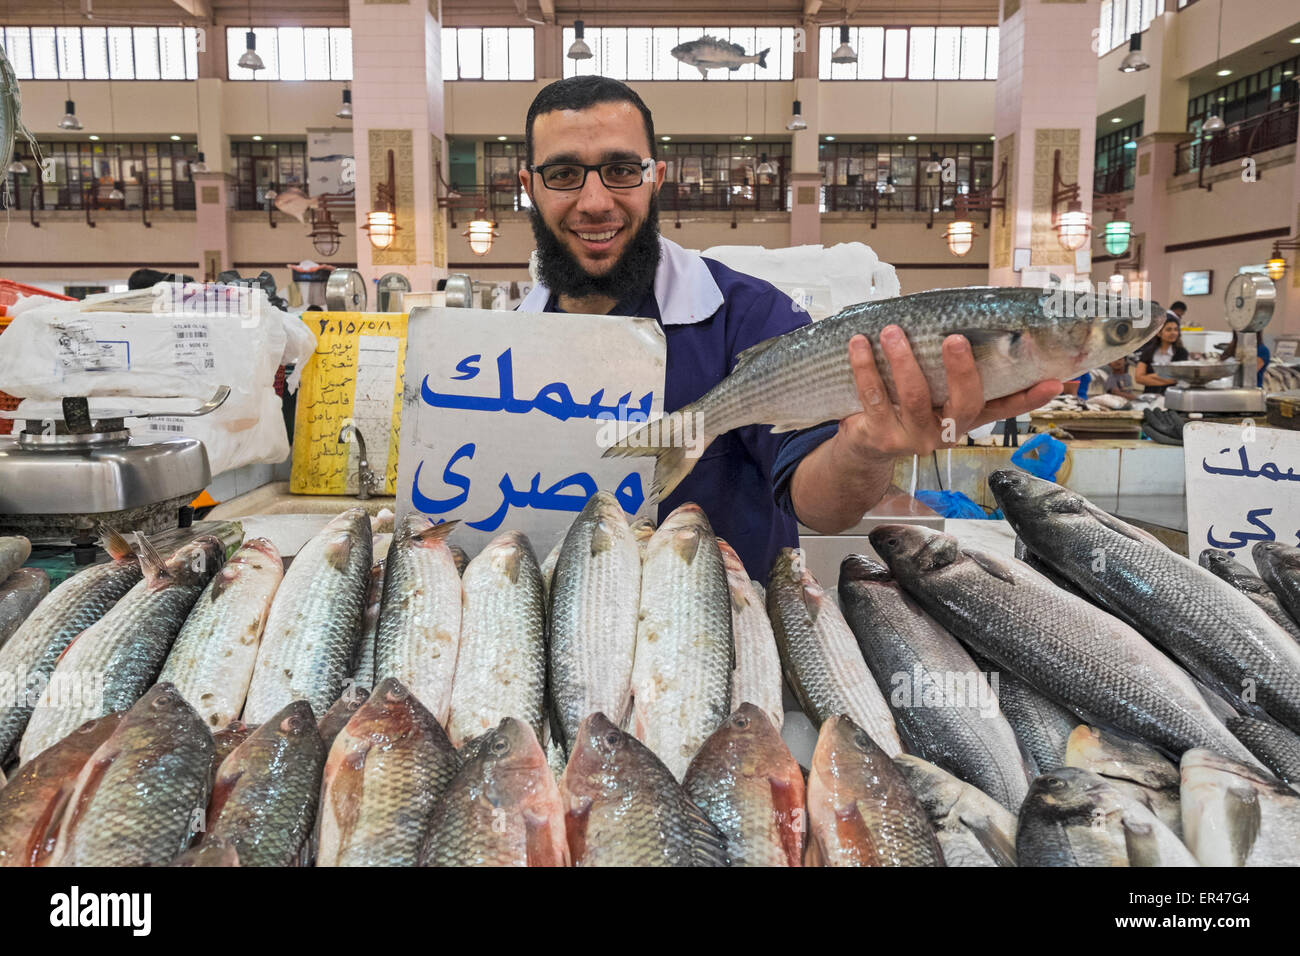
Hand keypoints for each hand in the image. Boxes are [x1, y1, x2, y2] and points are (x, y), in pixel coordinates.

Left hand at [836, 326, 1061, 459]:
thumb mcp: (935, 391)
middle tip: (954, 338)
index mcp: (965, 417)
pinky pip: (873, 397)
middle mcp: (945, 430)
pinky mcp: (881, 436)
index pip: (1005, 407)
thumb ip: (955, 366)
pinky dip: (865, 367)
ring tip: (892, 331)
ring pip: (914, 396)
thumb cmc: (906, 405)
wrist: (866, 447)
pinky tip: (859, 344)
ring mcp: (914, 436)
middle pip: (964, 403)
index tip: (1053, 381)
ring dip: (902, 359)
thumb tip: (974, 320)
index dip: (1030, 398)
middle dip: (961, 369)